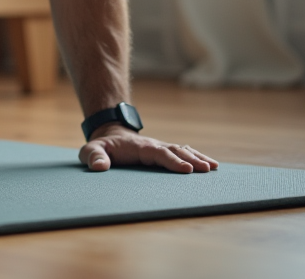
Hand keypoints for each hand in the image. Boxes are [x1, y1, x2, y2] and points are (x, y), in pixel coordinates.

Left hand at [79, 124, 218, 173]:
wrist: (109, 135)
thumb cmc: (101, 147)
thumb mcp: (91, 150)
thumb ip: (93, 156)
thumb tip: (99, 167)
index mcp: (139, 147)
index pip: (158, 153)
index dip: (172, 160)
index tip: (186, 169)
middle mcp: (153, 145)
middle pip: (174, 150)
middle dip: (191, 159)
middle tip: (206, 169)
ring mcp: (160, 148)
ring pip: (182, 150)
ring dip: (197, 157)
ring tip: (213, 167)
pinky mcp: (164, 152)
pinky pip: (182, 152)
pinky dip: (196, 157)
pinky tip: (210, 165)